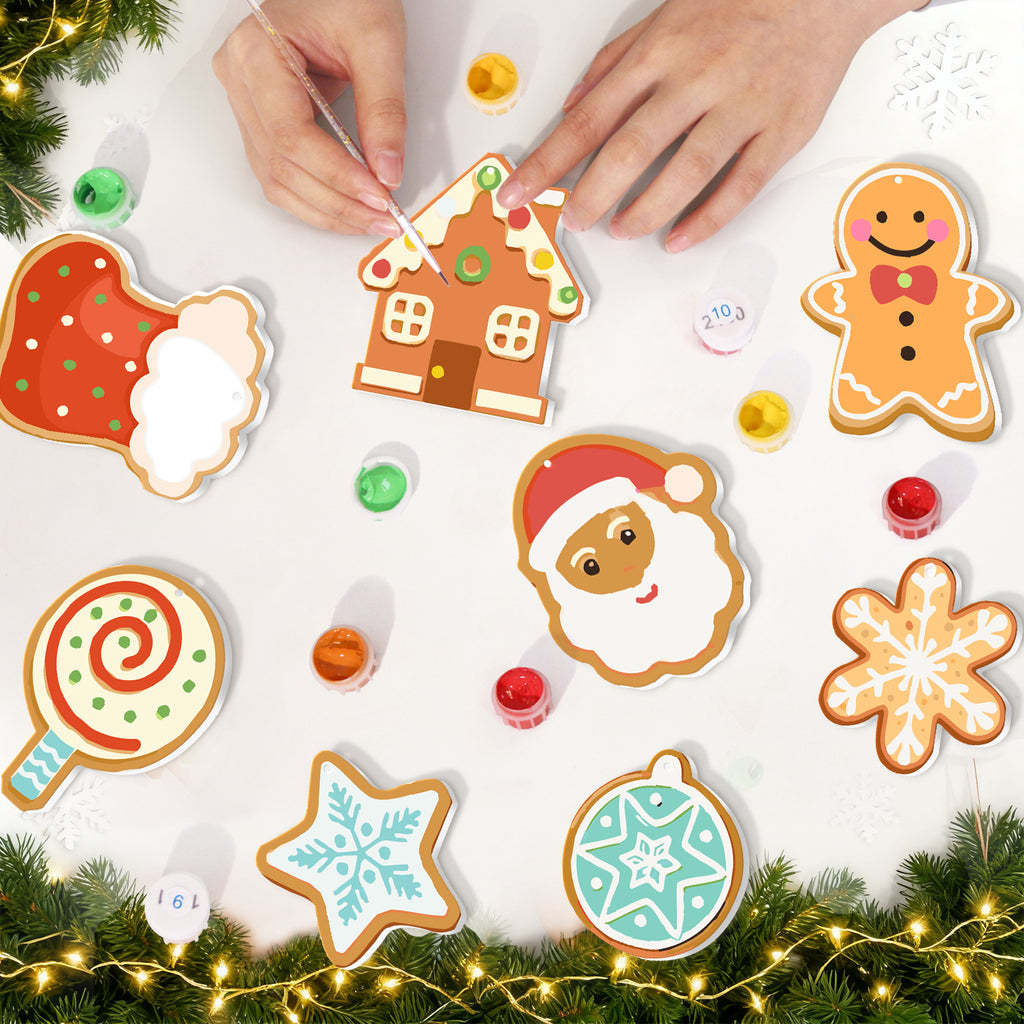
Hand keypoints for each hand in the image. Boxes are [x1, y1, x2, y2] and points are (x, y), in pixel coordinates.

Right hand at [213, 0, 405, 234]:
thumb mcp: (378, 41)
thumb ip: (384, 109)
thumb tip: (388, 171)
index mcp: (255, 52)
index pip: (292, 136)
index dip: (336, 175)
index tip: (379, 194)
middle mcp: (239, 81)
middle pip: (282, 165)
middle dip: (337, 202)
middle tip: (384, 217)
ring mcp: (245, 104)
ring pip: (277, 180)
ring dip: (326, 210)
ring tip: (371, 219)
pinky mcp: (261, 121)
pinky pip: (282, 174)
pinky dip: (317, 198)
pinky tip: (349, 208)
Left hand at [496, 0, 920, 250]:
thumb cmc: (737, 6)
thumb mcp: (662, 19)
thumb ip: (614, 64)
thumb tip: (572, 106)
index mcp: (659, 55)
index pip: (589, 119)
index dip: (549, 160)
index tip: (519, 192)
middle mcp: (696, 82)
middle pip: (631, 148)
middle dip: (592, 192)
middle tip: (573, 219)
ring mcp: (741, 109)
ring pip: (686, 172)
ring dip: (646, 210)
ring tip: (621, 229)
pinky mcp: (780, 133)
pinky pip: (740, 186)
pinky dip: (706, 219)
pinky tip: (677, 239)